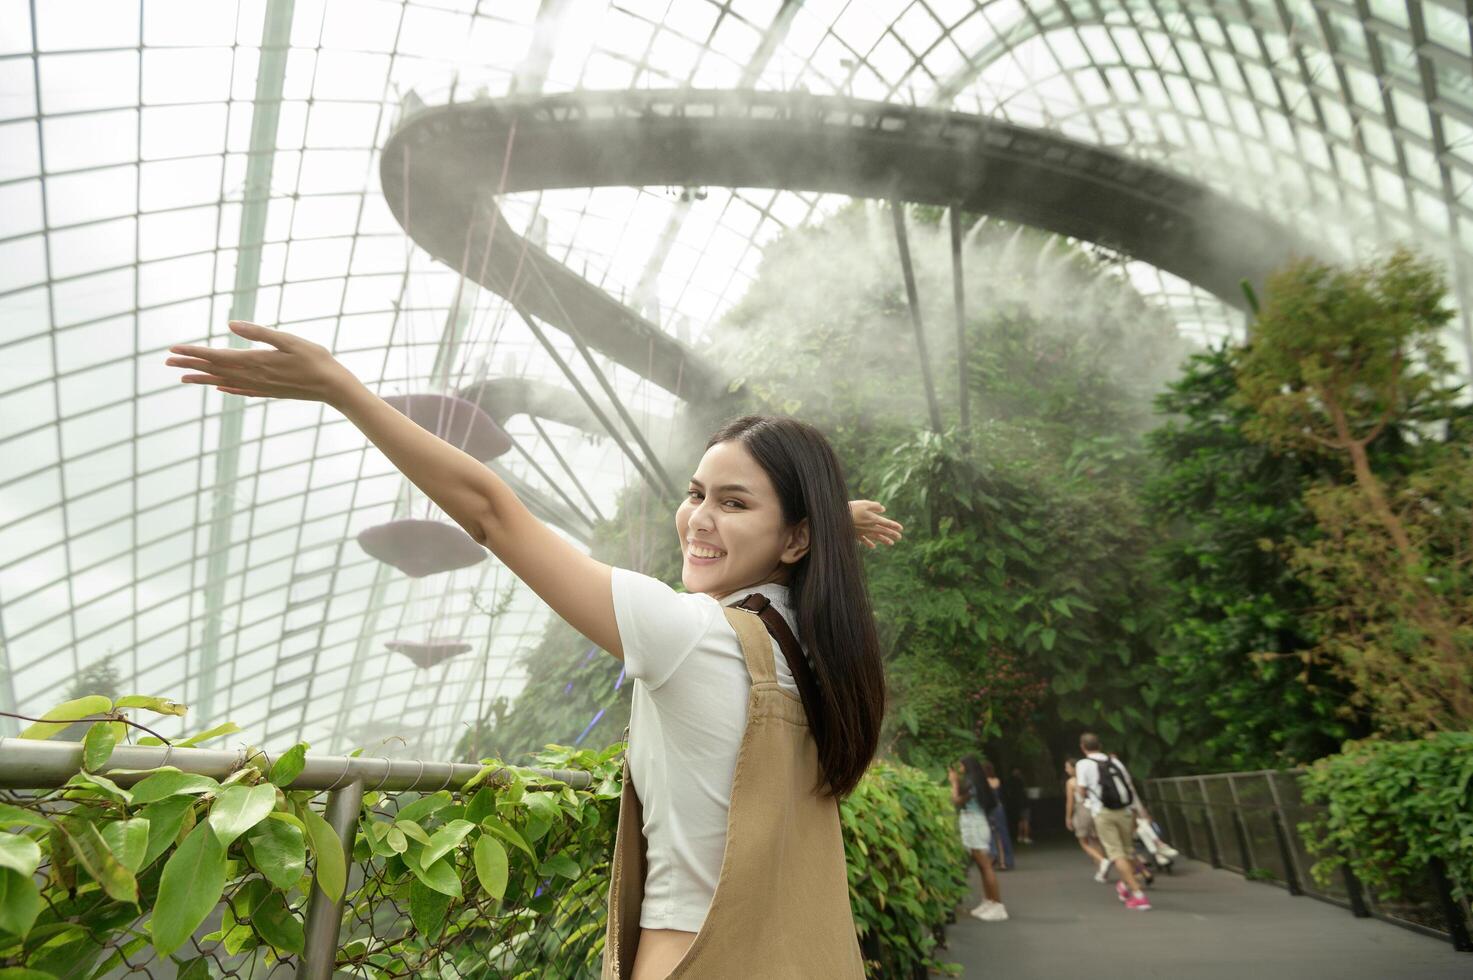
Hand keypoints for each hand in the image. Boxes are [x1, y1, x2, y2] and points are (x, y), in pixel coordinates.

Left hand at [167, 321, 359, 403]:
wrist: (333, 387)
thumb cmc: (315, 359)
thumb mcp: (289, 340)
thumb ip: (259, 333)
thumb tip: (231, 324)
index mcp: (256, 360)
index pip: (216, 356)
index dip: (194, 352)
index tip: (174, 349)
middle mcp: (253, 376)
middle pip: (215, 369)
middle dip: (191, 364)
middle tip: (168, 360)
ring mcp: (260, 387)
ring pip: (224, 382)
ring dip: (202, 379)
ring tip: (183, 377)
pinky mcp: (269, 392)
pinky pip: (241, 391)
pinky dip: (226, 389)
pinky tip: (219, 389)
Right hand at [850, 500, 902, 548]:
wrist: (838, 518)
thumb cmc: (851, 509)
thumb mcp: (864, 503)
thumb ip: (875, 506)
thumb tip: (883, 509)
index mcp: (873, 519)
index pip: (886, 523)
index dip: (894, 526)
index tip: (901, 529)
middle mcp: (870, 527)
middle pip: (883, 531)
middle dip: (892, 534)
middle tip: (899, 538)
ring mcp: (863, 532)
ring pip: (876, 537)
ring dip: (884, 540)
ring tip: (891, 544)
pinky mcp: (856, 534)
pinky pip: (864, 540)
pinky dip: (869, 543)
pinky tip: (873, 547)